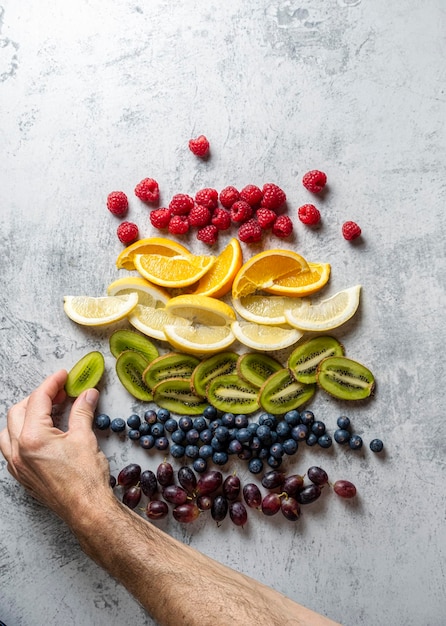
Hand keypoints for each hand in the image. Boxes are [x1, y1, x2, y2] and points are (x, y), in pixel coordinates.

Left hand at [0, 370, 110, 524]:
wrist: (86, 510)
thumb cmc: (86, 478)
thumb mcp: (85, 437)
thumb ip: (82, 411)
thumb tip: (87, 394)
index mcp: (33, 437)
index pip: (38, 400)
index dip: (52, 383)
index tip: (64, 376)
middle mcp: (18, 450)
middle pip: (19, 410)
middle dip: (39, 397)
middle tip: (61, 393)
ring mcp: (17, 465)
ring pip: (9, 430)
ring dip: (26, 415)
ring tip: (49, 411)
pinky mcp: (22, 476)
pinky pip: (12, 448)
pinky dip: (23, 434)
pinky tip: (43, 433)